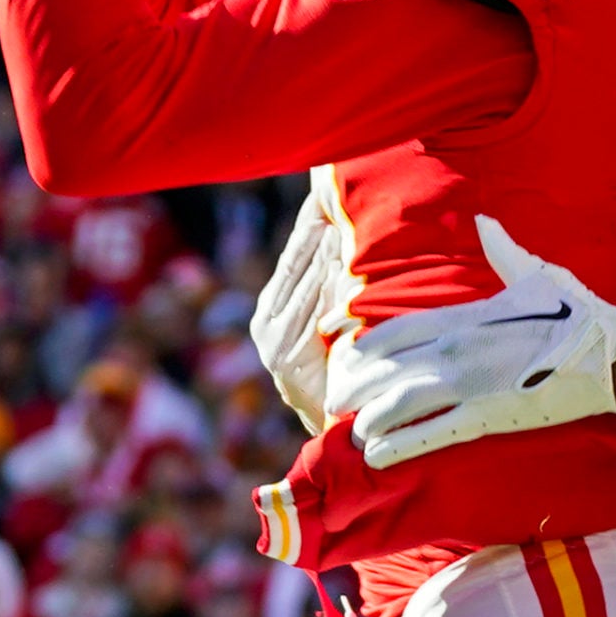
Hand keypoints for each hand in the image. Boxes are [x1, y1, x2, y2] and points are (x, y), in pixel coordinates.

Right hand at [251, 193, 345, 434]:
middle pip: (294, 264)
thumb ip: (331, 288)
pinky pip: (308, 313)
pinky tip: (337, 265)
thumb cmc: (340, 367)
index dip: (309, 224)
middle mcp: (266, 320)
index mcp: (273, 307)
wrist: (334, 421)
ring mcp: (272, 339)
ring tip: (335, 224)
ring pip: (302, 285)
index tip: (325, 194)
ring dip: (319, 254)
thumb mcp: (329, 322)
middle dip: (313, 231)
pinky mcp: (283, 356)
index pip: (293, 255)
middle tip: (330, 199)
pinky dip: (322, 288)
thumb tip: (348, 240)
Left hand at [326, 216, 615, 467]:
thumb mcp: (536, 273)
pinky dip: (399, 445)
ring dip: (369, 420)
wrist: (613, 356)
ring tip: (353, 433)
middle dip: (354, 388)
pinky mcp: (489, 418)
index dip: (363, 349)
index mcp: (464, 316)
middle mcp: (458, 349)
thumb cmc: (577, 312)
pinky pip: (432, 435)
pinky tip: (376, 456)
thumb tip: (485, 222)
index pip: (395, 331)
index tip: (343, 358)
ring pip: (399, 403)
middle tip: (334, 402)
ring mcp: (471, 385)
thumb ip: (502, 251)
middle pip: (385, 370)